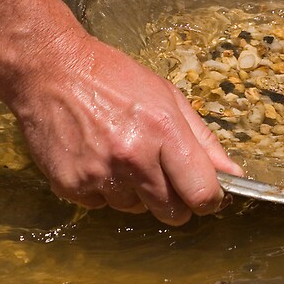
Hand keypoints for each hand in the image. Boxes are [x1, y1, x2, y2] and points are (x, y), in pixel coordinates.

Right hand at [0, 31, 243, 225]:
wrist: (50, 70)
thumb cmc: (113, 77)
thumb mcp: (168, 97)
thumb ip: (203, 139)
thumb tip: (234, 173)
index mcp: (164, 131)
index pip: (202, 193)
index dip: (209, 199)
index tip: (206, 194)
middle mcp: (133, 158)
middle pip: (172, 213)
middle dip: (175, 200)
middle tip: (162, 173)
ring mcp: (100, 175)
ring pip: (135, 209)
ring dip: (135, 191)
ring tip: (120, 153)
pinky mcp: (71, 186)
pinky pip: (101, 205)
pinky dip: (103, 188)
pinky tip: (96, 157)